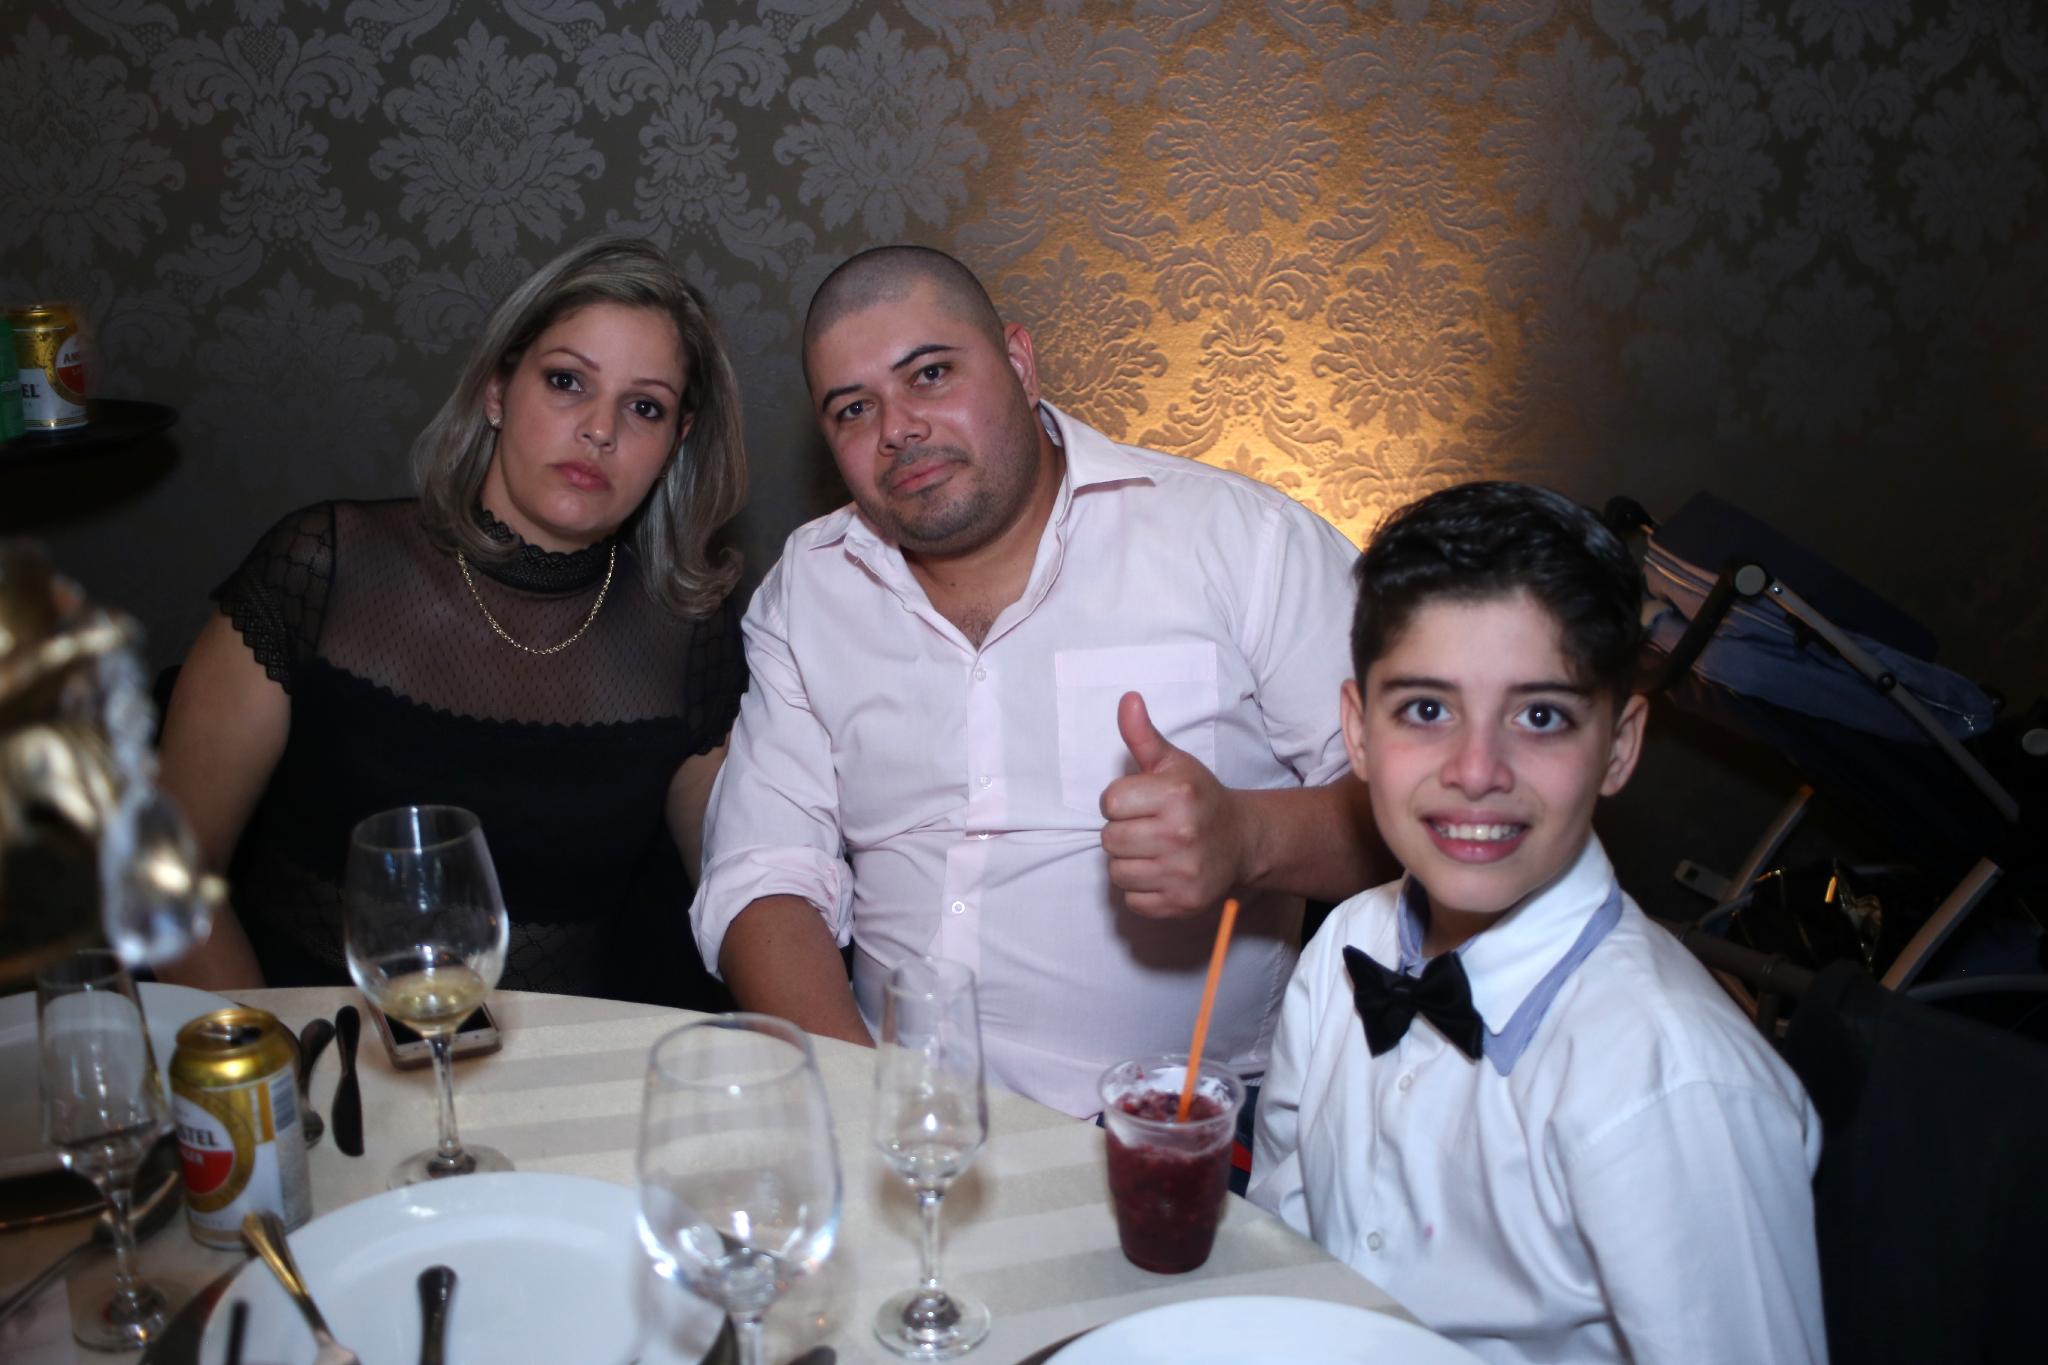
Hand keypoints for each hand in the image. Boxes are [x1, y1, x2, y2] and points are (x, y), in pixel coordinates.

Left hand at [1099, 691, 1248, 916]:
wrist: (1242, 840)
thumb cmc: (1198, 798)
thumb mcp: (1173, 762)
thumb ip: (1143, 735)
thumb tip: (1127, 699)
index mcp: (1176, 795)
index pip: (1109, 802)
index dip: (1121, 801)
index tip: (1142, 802)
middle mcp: (1181, 834)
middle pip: (1110, 839)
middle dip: (1124, 831)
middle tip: (1149, 827)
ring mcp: (1183, 873)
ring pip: (1117, 872)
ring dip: (1130, 862)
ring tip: (1154, 851)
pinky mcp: (1182, 903)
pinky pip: (1132, 900)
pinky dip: (1141, 889)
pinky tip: (1162, 873)